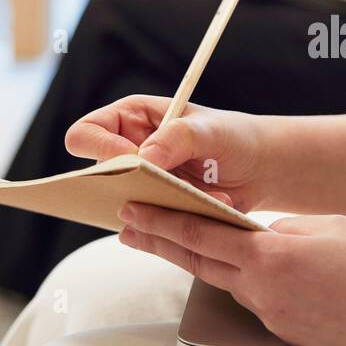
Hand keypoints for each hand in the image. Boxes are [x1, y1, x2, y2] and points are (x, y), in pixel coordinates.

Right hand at [65, 95, 273, 211]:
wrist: (260, 168)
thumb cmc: (233, 137)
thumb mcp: (210, 130)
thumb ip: (177, 137)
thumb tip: (142, 158)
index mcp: (129, 119)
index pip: (85, 134)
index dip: (102, 149)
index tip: (135, 160)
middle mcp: (127, 152)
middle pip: (96, 177)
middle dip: (130, 186)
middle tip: (167, 186)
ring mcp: (139, 185)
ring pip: (123, 206)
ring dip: (160, 207)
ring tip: (200, 194)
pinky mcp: (157, 211)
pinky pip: (150, 226)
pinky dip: (177, 222)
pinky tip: (211, 205)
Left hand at [117, 205, 345, 345]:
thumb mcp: (325, 228)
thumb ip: (283, 229)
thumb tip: (263, 235)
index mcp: (268, 256)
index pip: (202, 233)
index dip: (163, 220)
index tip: (133, 210)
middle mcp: (260, 290)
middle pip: (197, 261)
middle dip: (160, 241)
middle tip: (128, 227)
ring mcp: (269, 314)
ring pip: (225, 280)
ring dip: (201, 260)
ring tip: (178, 241)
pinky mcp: (282, 331)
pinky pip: (253, 298)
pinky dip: (241, 280)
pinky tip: (246, 269)